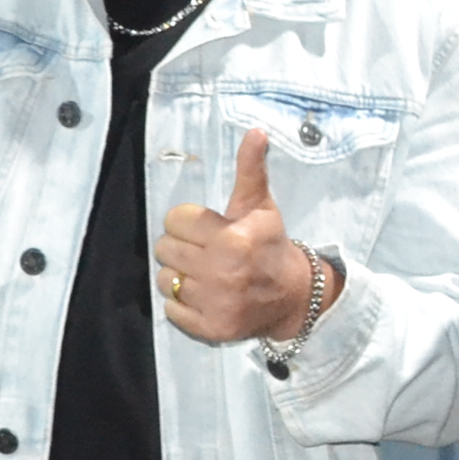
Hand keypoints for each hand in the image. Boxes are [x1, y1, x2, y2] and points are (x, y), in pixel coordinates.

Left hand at [155, 130, 313, 342]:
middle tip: (206, 253)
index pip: (174, 220)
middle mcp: (222, 271)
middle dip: (182, 248)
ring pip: (164, 280)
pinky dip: (183, 305)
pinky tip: (205, 297)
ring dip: (180, 277)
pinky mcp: (210, 327)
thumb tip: (256, 132)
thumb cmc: (269, 245)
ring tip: (205, 275)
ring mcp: (215, 302)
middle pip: (164, 249)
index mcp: (231, 238)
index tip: (209, 229)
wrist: (293, 297)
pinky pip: (171, 310)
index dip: (189, 223)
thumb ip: (250, 169)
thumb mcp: (260, 206)